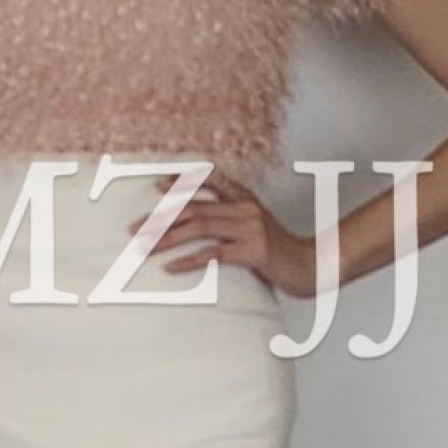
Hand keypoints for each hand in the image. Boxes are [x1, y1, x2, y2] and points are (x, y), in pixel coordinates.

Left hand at [128, 165, 317, 298]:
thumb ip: (231, 220)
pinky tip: (171, 267)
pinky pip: (214, 254)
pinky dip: (189, 260)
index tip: (157, 186)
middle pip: (194, 208)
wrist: (312, 266)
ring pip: (200, 227)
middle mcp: (246, 208)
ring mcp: (250, 228)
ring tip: (145, 247)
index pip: (210, 180)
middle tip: (135, 229)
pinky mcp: (254, 251)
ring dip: (167, 237)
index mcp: (245, 199)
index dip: (183, 180)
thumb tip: (196, 224)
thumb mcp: (255, 227)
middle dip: (161, 218)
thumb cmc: (279, 252)